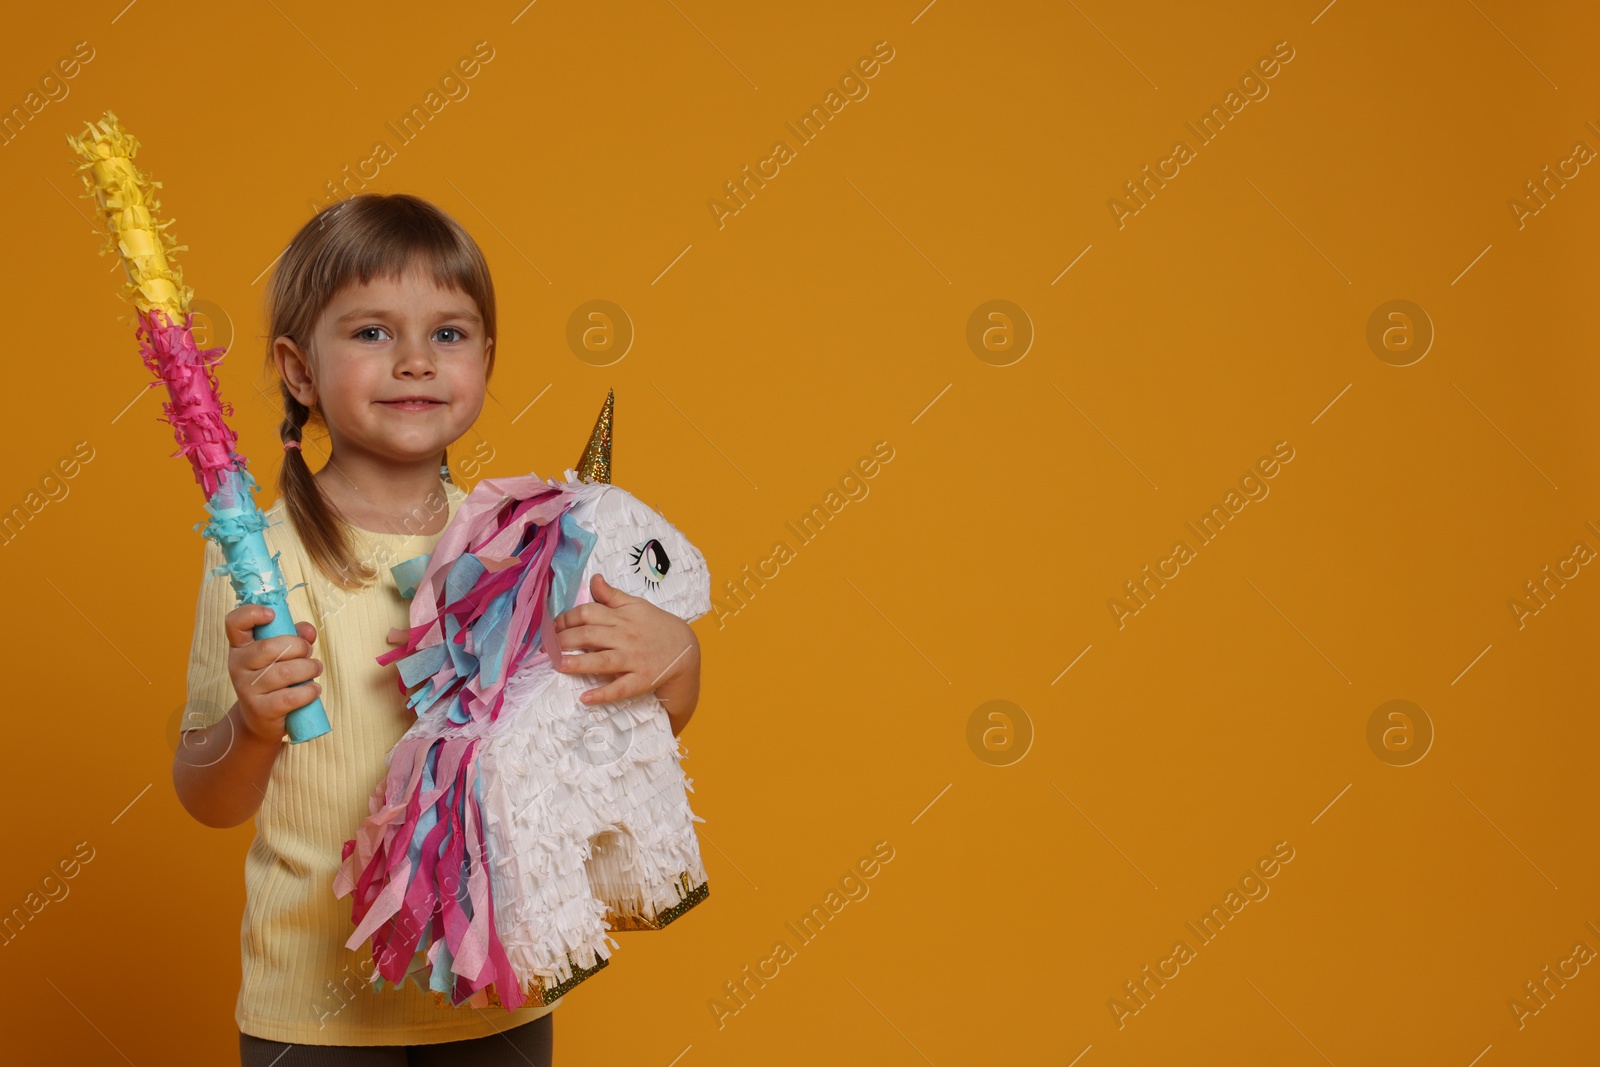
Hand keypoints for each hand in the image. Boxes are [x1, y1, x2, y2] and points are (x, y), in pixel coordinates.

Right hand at [225, 604, 322, 743]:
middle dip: (299, 647)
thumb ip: (297, 636)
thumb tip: (308, 631)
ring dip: (309, 668)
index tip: (272, 615)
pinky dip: (309, 691)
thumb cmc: (275, 679)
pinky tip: (313, 690)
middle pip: (269, 648)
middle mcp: (238, 666)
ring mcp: (247, 689)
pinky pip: (291, 696)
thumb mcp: (283, 654)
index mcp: (241, 646)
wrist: (262, 718)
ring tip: (315, 669)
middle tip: (309, 652)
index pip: (234, 623)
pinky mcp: (261, 709)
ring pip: (284, 672)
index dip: (251, 613)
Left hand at [551, 573, 699, 706]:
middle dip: (564, 640)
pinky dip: (603, 694)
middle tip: (545, 648)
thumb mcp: (636, 606)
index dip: (566, 619)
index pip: (588, 613)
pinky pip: (621, 688)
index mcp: (622, 617)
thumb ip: (612, 596)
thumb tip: (594, 578)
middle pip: (590, 635)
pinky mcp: (641, 679)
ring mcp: (633, 659)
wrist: (685, 649)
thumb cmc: (656, 626)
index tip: (550, 628)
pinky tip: (585, 698)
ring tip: (559, 665)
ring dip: (579, 663)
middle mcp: (625, 636)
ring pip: (602, 660)